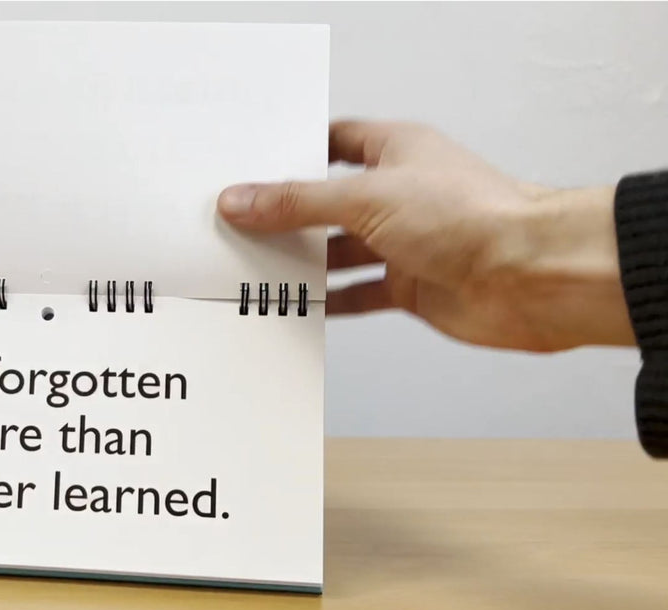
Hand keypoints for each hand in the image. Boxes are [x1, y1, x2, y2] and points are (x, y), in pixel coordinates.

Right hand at [217, 120, 635, 351]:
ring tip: (257, 266)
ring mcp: (406, 242)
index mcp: (397, 151)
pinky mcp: (412, 286)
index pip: (334, 142)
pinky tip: (301, 305)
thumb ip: (299, 203)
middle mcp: (401, 194)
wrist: (531, 277)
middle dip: (289, 214)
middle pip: (330, 202)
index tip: (250, 169)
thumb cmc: (475, 217)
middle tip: (240, 224)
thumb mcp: (366, 198)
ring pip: (341, 251)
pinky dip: (331, 302)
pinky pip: (359, 294)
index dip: (293, 153)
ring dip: (305, 261)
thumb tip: (244, 200)